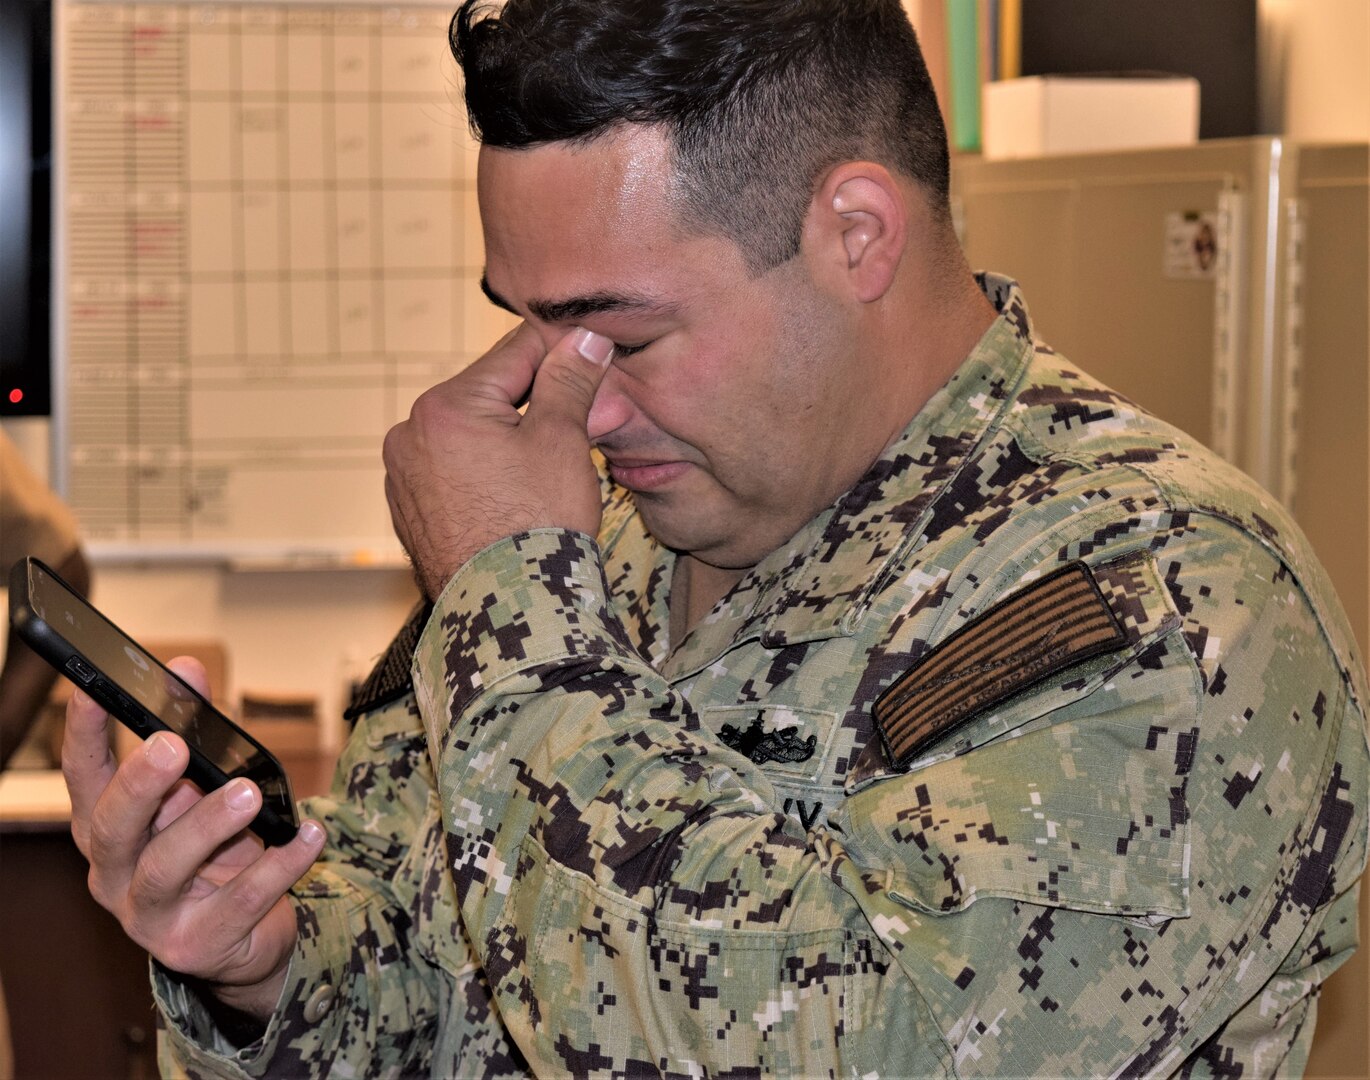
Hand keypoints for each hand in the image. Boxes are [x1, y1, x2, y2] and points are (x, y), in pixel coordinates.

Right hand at [62, 658, 325, 1020]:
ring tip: (246, 793)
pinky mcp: (198, 946)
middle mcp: (115, 874)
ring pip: (167, 868)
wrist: (246, 938)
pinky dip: (278, 865)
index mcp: (107, 828)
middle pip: (111, 828)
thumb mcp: (201, 790)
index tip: (93, 691)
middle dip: (140, 784)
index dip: (83, 735)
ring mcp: (149, 916)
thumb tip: (186, 669)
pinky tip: (308, 835)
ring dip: (207, 825)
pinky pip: (240, 902)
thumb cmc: (215, 850)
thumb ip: (194, 730)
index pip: (83, 778)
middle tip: (173, 745)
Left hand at [384, 323, 614, 597]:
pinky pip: (454, 474)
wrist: (511, 613)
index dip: (562, 353)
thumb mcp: (562, 441)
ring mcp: (404, 477)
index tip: (595, 357)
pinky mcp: (410, 513)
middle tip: (586, 422)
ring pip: (472, 436)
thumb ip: (569, 380)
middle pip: (490, 395)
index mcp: (445, 406)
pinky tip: (518, 499)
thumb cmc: (538, 526)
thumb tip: (585, 338)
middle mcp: (410, 434)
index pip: (515, 353)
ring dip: (510, 439)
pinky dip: (485, 475)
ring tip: (551, 470)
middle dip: (537, 403)